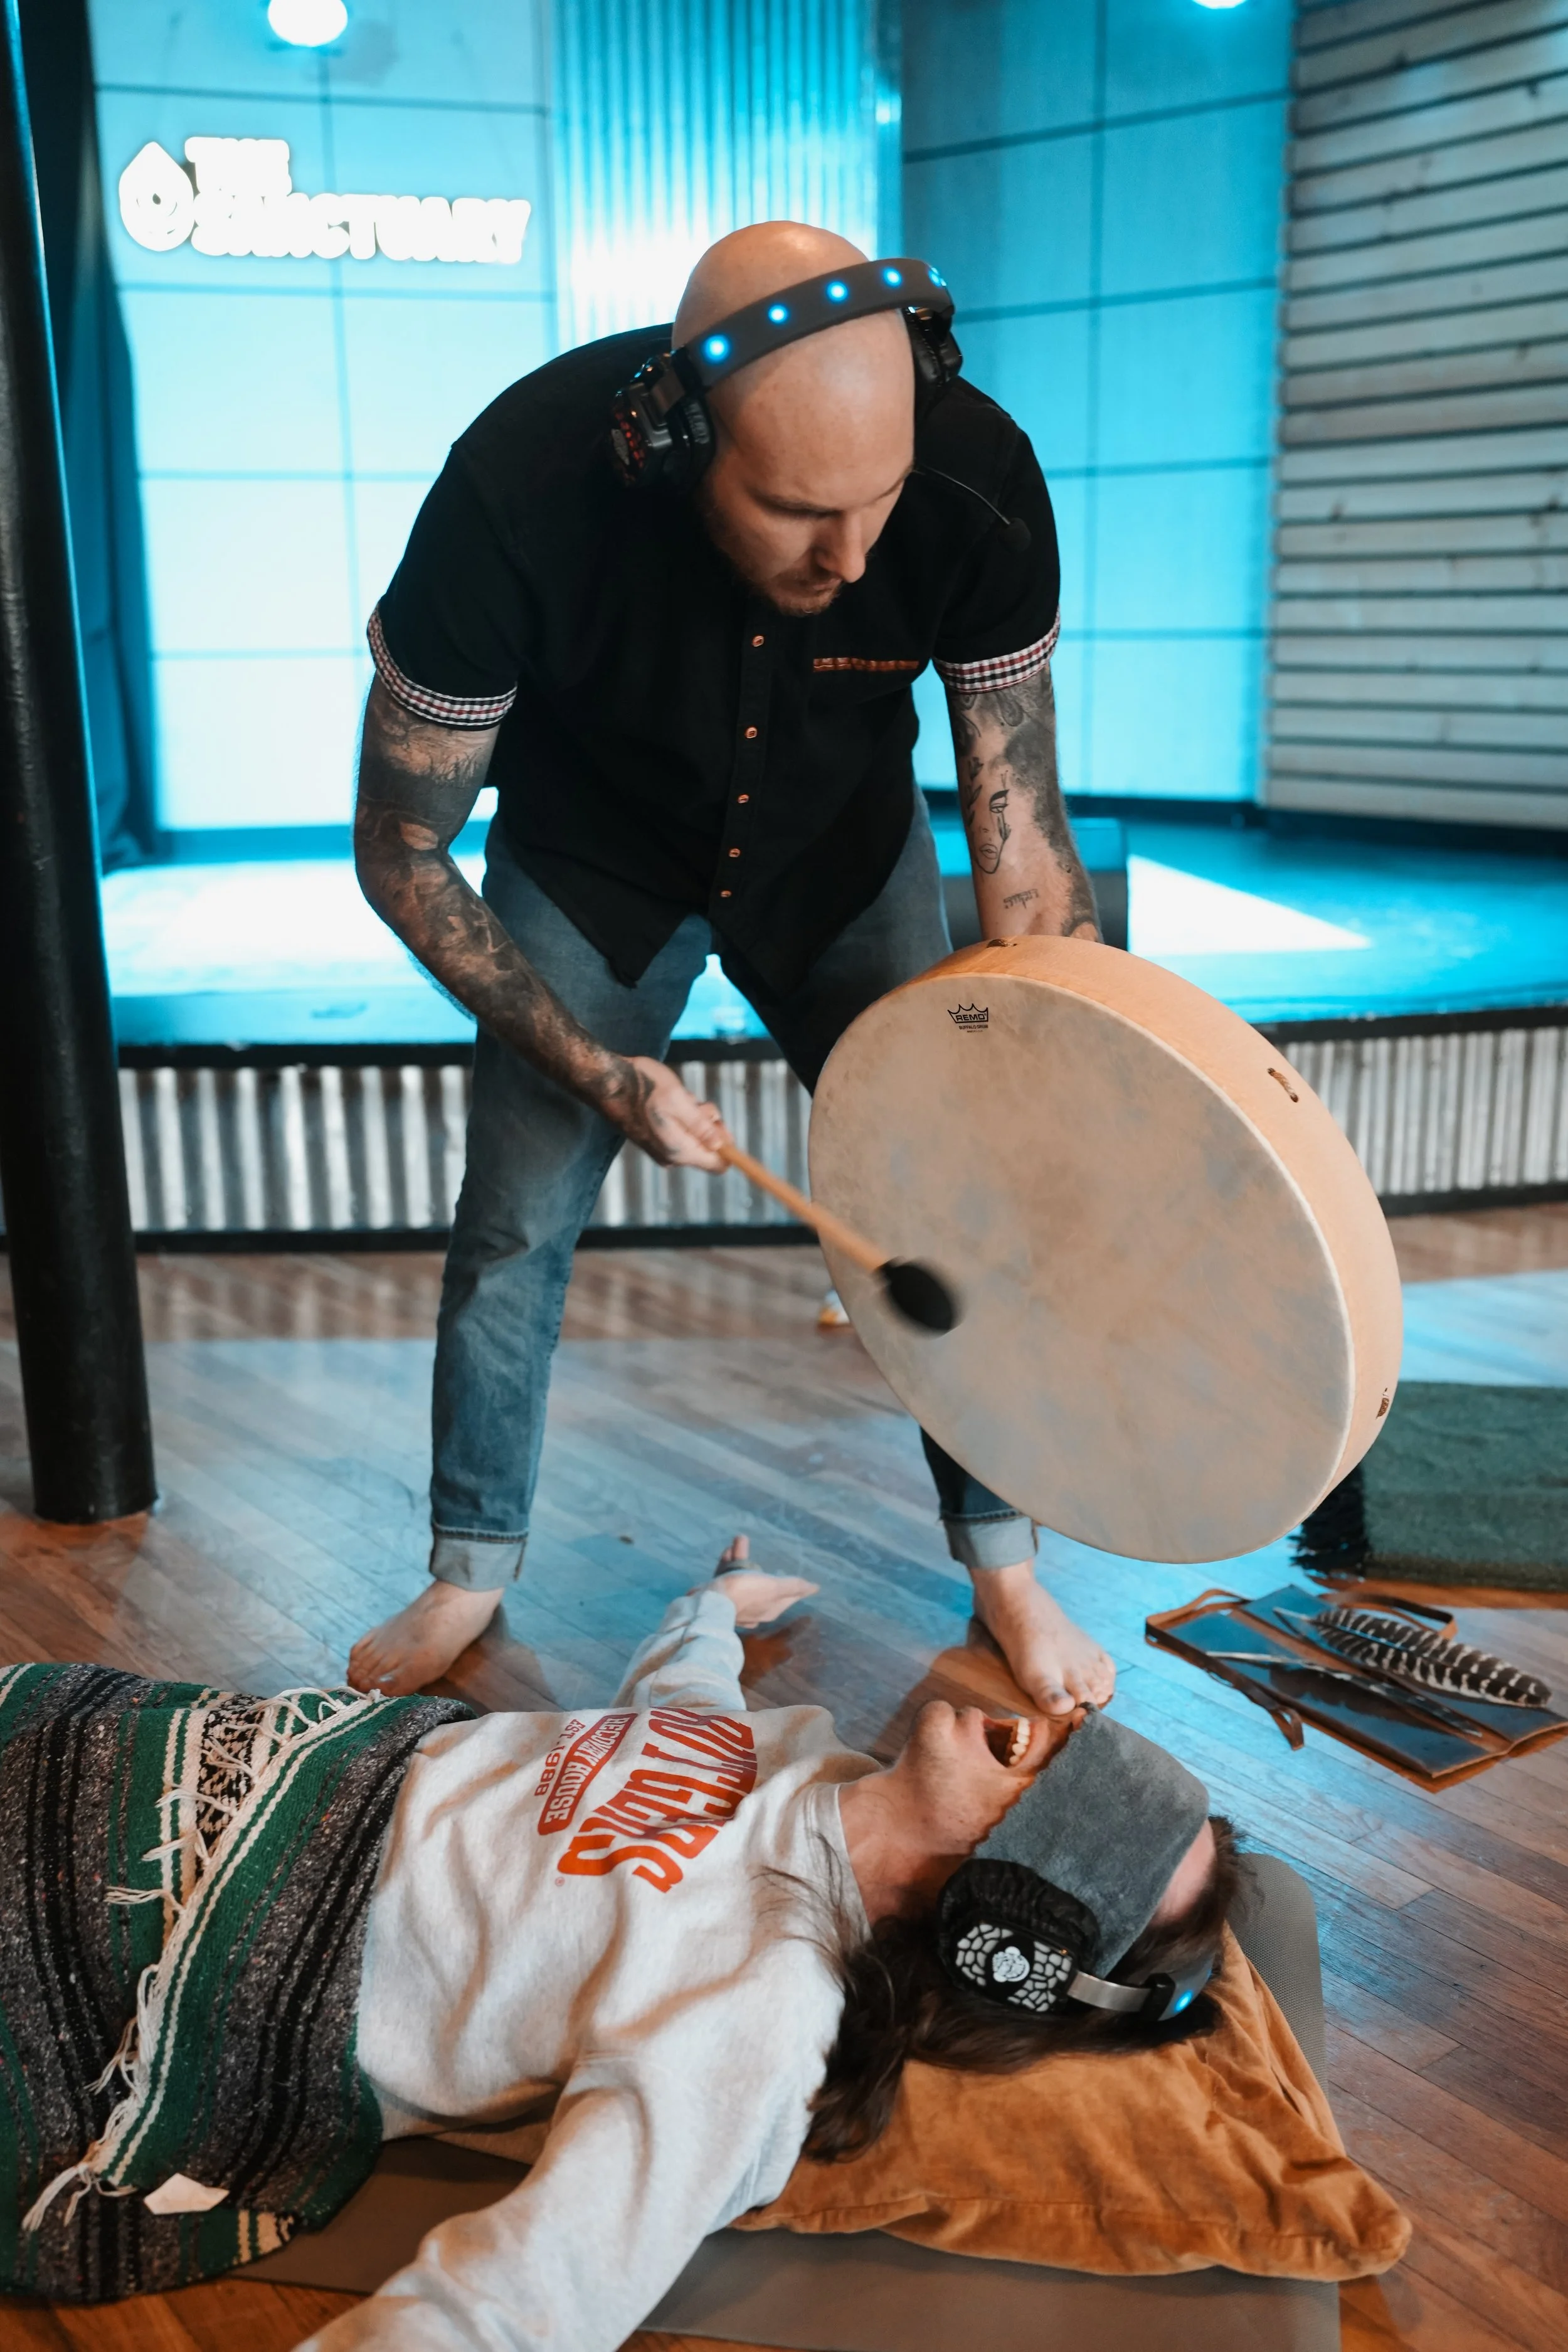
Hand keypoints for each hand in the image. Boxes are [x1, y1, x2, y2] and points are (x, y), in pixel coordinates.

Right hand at [607, 1055, 729, 1169]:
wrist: (607, 1083)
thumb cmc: (643, 1087)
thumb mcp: (680, 1102)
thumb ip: (702, 1127)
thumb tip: (723, 1146)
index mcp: (679, 1150)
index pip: (719, 1165)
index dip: (728, 1146)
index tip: (718, 1122)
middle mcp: (672, 1156)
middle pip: (709, 1148)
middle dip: (709, 1123)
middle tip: (693, 1102)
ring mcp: (662, 1149)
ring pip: (695, 1136)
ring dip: (694, 1116)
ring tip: (676, 1098)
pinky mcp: (655, 1140)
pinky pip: (681, 1131)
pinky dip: (682, 1115)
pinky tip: (668, 1101)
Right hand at [693, 1533, 819, 1627]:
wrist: (708, 1602)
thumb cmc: (745, 1592)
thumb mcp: (773, 1587)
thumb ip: (793, 1586)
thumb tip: (815, 1588)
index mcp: (771, 1609)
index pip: (789, 1596)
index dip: (795, 1586)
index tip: (797, 1576)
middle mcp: (755, 1608)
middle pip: (763, 1584)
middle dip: (763, 1567)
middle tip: (766, 1555)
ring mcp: (736, 1604)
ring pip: (743, 1578)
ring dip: (742, 1559)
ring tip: (739, 1541)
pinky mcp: (719, 1597)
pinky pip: (727, 1577)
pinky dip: (728, 1564)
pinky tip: (727, 1550)